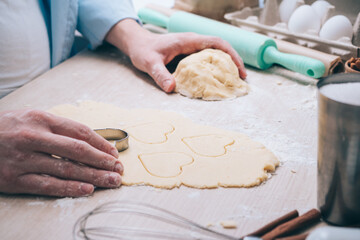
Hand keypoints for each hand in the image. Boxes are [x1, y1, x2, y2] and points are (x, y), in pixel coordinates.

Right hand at [0, 109, 122, 196]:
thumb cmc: (6, 128)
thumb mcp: (31, 118)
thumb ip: (57, 128)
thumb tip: (89, 142)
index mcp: (41, 119)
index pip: (80, 132)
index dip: (101, 143)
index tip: (114, 153)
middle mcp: (34, 138)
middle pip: (78, 151)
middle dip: (102, 161)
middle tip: (119, 169)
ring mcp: (24, 159)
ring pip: (66, 170)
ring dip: (93, 176)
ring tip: (111, 181)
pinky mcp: (14, 179)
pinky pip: (48, 185)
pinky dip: (69, 188)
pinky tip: (87, 190)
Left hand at [106, 19, 246, 92]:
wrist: (137, 44)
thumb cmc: (143, 50)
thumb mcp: (149, 63)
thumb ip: (160, 74)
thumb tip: (171, 88)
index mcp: (188, 41)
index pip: (216, 43)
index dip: (231, 54)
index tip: (239, 68)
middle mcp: (193, 42)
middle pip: (221, 48)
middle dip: (233, 62)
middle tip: (241, 80)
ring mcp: (192, 48)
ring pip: (215, 53)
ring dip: (226, 65)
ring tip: (234, 81)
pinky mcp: (189, 54)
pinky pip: (207, 59)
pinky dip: (215, 68)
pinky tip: (217, 80)